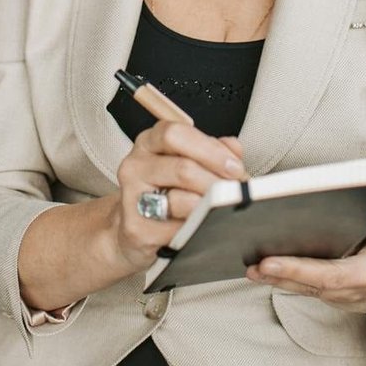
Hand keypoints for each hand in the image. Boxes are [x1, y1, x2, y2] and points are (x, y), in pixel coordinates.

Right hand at [111, 121, 245, 270]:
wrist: (135, 231)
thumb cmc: (166, 192)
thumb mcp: (188, 162)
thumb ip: (212, 151)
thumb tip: (233, 149)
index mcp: (149, 143)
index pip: (176, 134)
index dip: (210, 150)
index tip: (234, 167)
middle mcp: (135, 166)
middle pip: (182, 168)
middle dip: (216, 182)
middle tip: (235, 193)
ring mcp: (131, 198)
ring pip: (180, 200)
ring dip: (209, 207)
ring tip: (222, 210)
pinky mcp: (135, 229)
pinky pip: (176, 230)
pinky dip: (196, 230)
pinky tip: (203, 228)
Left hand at [246, 212, 365, 318]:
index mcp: (363, 276)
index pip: (327, 275)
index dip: (298, 269)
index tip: (271, 262)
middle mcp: (345, 290)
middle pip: (308, 284)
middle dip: (280, 275)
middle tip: (255, 265)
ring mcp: (331, 295)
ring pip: (298, 288)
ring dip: (272, 279)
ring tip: (249, 266)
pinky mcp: (321, 293)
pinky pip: (297, 287)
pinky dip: (277, 279)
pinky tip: (256, 268)